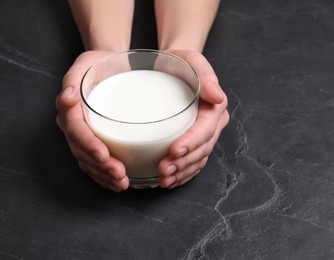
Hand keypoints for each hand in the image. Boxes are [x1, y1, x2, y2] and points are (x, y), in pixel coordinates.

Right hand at [56, 51, 128, 192]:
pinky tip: (115, 183)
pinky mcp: (91, 142)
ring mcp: (80, 136)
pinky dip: (103, 176)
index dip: (88, 144)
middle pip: (81, 150)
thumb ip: (73, 78)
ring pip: (87, 161)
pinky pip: (92, 163)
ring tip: (121, 184)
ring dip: (102, 175)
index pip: (76, 130)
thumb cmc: (99, 64)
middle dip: (99, 166)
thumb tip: (67, 97)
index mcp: (68, 108)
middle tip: (119, 175)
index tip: (104, 155)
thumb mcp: (86, 62)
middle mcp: (71, 125)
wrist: (108, 69)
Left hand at [158, 50, 228, 188]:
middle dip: (184, 162)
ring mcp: (203, 135)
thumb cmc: (180, 63)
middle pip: (202, 149)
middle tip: (164, 170)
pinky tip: (170, 180)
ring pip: (197, 160)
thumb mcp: (192, 60)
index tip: (174, 151)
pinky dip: (182, 174)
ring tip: (163, 179)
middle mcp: (212, 124)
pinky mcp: (192, 142)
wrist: (171, 68)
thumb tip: (218, 97)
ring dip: (181, 173)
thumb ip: (206, 76)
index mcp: (214, 107)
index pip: (206, 129)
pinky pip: (192, 163)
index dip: (192, 142)